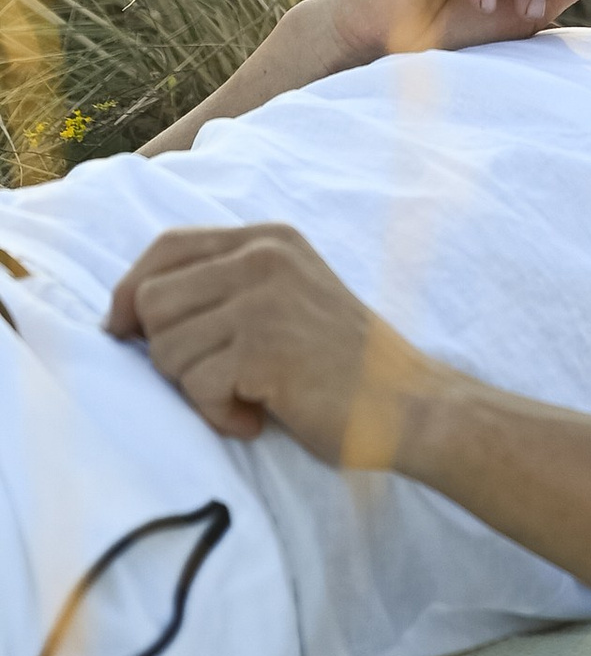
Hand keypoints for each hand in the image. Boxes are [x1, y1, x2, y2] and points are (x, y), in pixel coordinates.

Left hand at [107, 225, 435, 468]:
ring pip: (166, 349)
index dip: (130, 291)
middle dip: (167, 351)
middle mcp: (264, 258)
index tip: (123, 331)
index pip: (167, 246)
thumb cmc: (338, 361)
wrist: (403, 402)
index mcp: (269, 239)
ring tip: (246, 397)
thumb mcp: (286, 295)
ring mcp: (264, 300)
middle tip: (215, 378)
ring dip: (196, 390)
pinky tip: (258, 416)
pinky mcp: (263, 349)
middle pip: (151, 300)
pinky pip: (195, 388)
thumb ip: (226, 284)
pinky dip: (219, 415)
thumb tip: (130, 308)